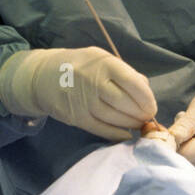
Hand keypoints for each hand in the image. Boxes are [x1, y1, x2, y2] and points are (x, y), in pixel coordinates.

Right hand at [0, 46, 155, 140]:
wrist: (43, 77)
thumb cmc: (80, 66)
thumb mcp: (102, 59)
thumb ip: (125, 72)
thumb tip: (146, 91)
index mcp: (104, 64)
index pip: (133, 83)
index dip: (147, 98)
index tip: (151, 105)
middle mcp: (93, 82)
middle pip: (125, 103)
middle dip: (141, 113)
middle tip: (146, 117)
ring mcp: (83, 101)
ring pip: (115, 118)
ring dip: (131, 124)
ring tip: (137, 124)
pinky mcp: (76, 117)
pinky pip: (102, 129)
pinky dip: (117, 134)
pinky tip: (125, 134)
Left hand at [168, 72, 194, 173]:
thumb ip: (183, 128)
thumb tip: (165, 142)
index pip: (184, 156)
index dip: (168, 147)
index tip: (158, 134)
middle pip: (185, 163)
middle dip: (171, 150)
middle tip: (165, 131)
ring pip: (186, 165)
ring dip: (176, 152)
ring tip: (177, 133)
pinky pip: (191, 163)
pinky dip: (183, 153)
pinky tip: (184, 139)